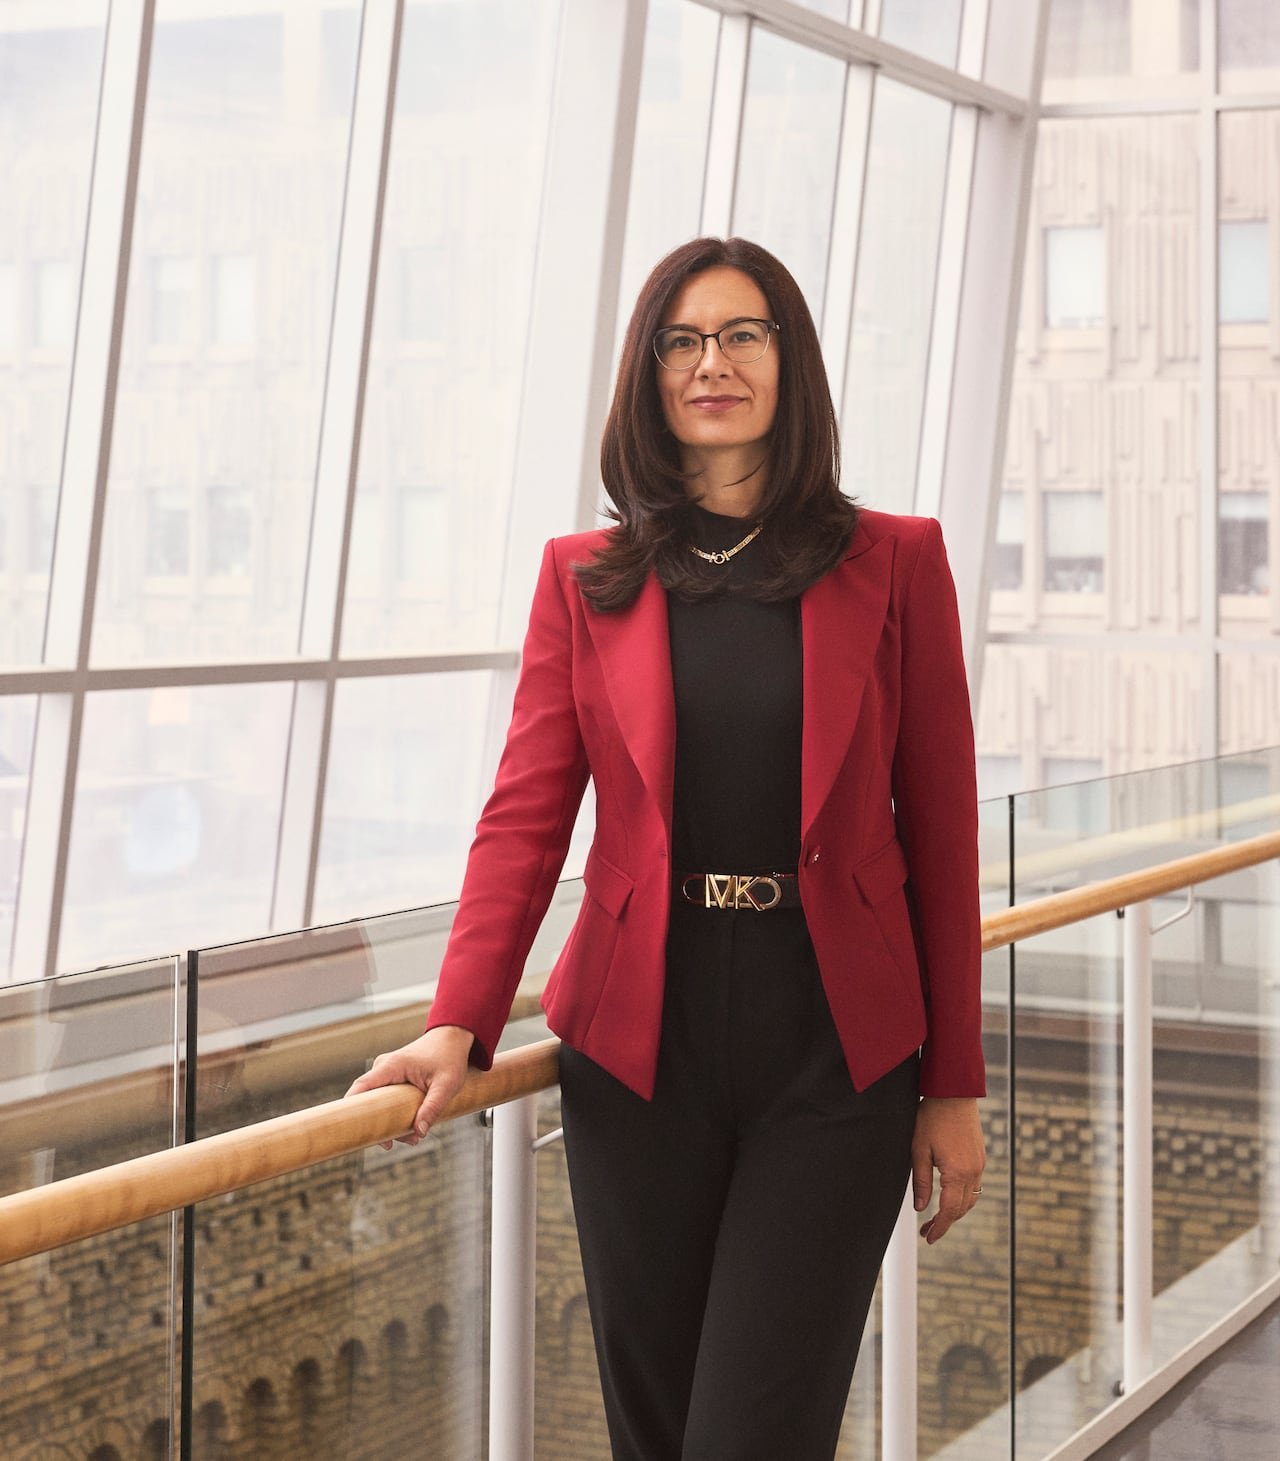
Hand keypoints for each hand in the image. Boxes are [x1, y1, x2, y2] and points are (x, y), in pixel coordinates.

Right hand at [345, 1026, 474, 1149]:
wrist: (452, 1038)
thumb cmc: (450, 1057)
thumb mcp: (447, 1085)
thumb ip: (433, 1108)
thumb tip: (419, 1133)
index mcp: (392, 1066)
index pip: (361, 1087)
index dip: (351, 1108)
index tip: (349, 1130)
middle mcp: (383, 1068)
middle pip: (368, 1101)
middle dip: (378, 1125)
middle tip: (392, 1144)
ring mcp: (386, 1073)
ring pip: (379, 1103)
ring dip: (390, 1123)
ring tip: (413, 1139)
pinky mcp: (392, 1078)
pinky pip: (386, 1099)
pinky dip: (395, 1114)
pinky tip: (411, 1129)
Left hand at [911, 1097, 984, 1244]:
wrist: (953, 1093)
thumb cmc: (932, 1117)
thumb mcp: (918, 1150)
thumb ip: (921, 1181)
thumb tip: (921, 1207)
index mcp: (958, 1172)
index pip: (950, 1211)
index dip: (940, 1227)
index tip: (929, 1238)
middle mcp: (973, 1171)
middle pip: (962, 1208)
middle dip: (946, 1223)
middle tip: (928, 1232)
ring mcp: (979, 1164)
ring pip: (971, 1198)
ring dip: (956, 1211)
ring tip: (937, 1217)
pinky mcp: (980, 1156)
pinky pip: (974, 1185)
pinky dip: (963, 1196)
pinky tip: (949, 1196)